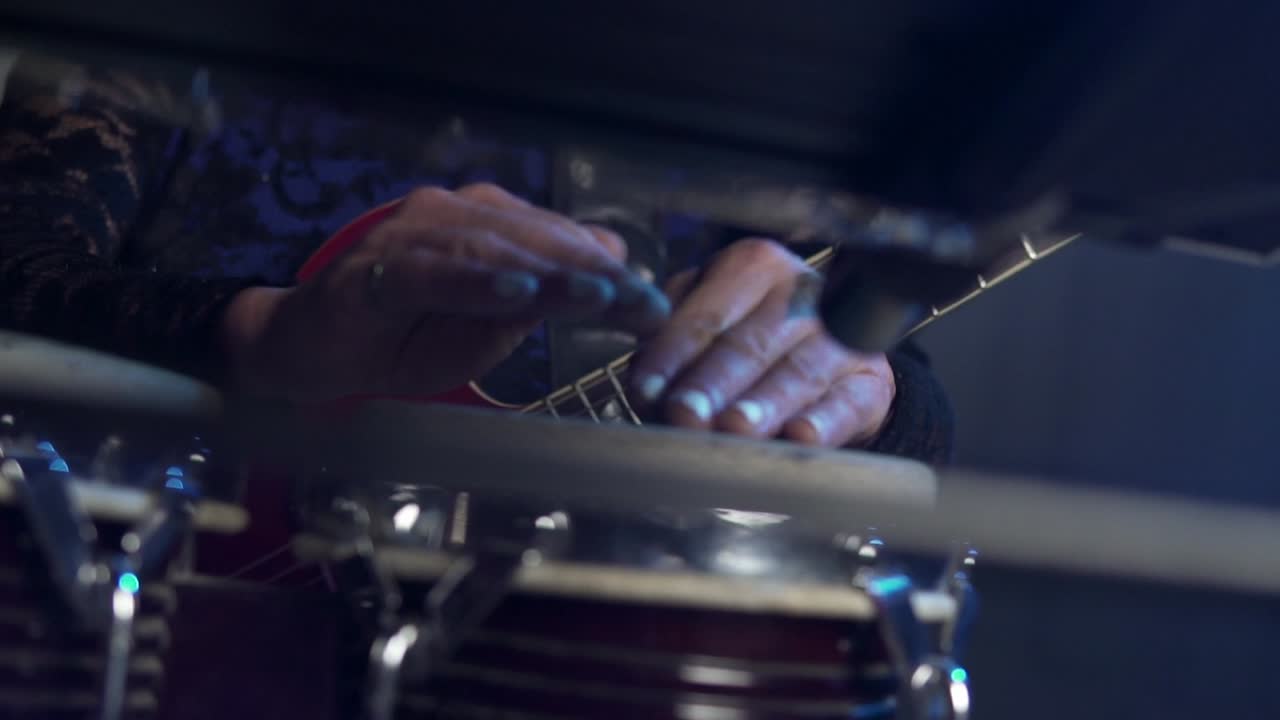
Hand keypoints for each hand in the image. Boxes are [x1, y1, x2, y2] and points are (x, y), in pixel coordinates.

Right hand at [222, 183, 669, 401]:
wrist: (311, 352)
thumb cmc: (404, 338)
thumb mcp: (489, 328)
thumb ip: (543, 298)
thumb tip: (611, 269)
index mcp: (487, 228)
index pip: (560, 247)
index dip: (611, 276)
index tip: (656, 308)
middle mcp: (454, 217)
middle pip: (536, 243)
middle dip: (596, 276)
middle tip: (644, 305)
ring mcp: (413, 237)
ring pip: (494, 252)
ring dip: (550, 275)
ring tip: (598, 296)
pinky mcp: (376, 269)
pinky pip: (431, 273)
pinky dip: (474, 282)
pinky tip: (514, 295)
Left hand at [630, 238, 893, 447]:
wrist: (832, 357)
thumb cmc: (754, 336)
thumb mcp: (711, 318)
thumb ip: (673, 341)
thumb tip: (643, 379)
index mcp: (751, 268)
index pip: (703, 317)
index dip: (670, 356)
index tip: (645, 391)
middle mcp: (799, 294)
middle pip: (747, 346)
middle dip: (712, 384)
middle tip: (685, 414)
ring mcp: (840, 338)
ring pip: (796, 373)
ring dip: (764, 404)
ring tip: (736, 429)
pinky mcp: (871, 381)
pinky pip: (846, 402)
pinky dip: (825, 422)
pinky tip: (802, 437)